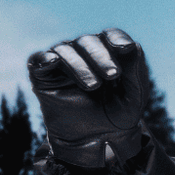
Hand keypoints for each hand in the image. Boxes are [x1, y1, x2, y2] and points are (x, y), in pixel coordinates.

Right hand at [28, 28, 150, 169]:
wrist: (96, 138)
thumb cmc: (117, 113)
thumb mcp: (134, 96)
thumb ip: (136, 71)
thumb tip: (132, 45)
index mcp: (107, 52)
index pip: (111, 35)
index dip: (117, 39)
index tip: (126, 49)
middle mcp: (82, 51)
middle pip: (88, 42)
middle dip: (101, 57)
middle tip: (113, 75)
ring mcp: (61, 60)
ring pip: (66, 51)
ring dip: (80, 66)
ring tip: (93, 86)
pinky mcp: (42, 75)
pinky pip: (38, 60)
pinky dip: (44, 58)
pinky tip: (54, 62)